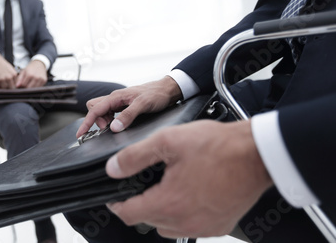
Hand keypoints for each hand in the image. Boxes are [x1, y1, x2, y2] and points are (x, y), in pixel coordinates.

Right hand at [0, 53, 17, 88]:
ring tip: (1, 81)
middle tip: (5, 84)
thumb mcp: (11, 69)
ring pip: (4, 88)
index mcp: (14, 74)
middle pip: (11, 88)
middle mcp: (9, 77)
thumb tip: (16, 85)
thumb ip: (14, 77)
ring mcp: (2, 79)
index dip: (12, 85)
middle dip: (8, 87)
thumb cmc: (2, 65)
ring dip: (2, 87)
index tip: (10, 84)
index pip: (15, 84)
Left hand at [16, 59, 47, 87]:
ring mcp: (41, 79)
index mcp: (29, 74)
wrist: (39, 64)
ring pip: (34, 89)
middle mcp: (36, 77)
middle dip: (26, 87)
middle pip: (29, 88)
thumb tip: (17, 86)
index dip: (22, 85)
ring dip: (31, 88)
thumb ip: (19, 79)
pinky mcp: (44, 80)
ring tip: (30, 83)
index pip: (24, 85)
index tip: (22, 83)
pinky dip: (36, 87)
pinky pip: (39, 87)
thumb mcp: (23, 71)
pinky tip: (35, 83)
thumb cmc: (30, 68)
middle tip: (26, 84)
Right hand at [76, 76, 182, 136]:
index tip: (81, 134)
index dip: (86, 122)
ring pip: (102, 111)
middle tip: (108, 129)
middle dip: (96, 120)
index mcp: (116, 97)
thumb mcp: (143, 105)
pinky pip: (110, 113)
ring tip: (116, 127)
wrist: (167, 89)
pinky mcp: (124, 106)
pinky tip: (120, 124)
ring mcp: (119, 102)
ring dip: (104, 121)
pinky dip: (111, 120)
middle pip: (94, 108)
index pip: (95, 109)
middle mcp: (115, 98)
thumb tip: (113, 128)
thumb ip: (128, 115)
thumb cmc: (156, 94)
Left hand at [105, 119, 272, 238]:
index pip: (129, 214)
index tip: (115, 196)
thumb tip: (113, 168)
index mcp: (169, 203)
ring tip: (166, 188)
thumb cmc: (218, 146)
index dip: (117, 204)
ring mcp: (204, 227)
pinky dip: (183, 215)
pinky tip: (188, 195)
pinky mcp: (219, 226)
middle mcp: (185, 222)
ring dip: (161, 212)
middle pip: (148, 220)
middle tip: (144, 184)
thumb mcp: (168, 142)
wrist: (256, 154)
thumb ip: (135, 156)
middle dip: (140, 204)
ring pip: (168, 227)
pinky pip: (190, 227)